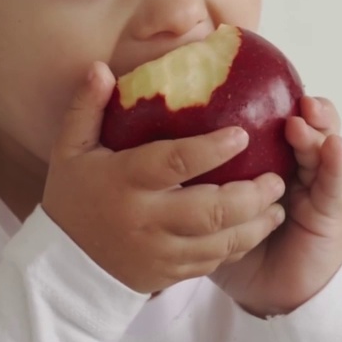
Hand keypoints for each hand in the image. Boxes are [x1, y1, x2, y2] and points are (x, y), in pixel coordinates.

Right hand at [42, 63, 287, 294]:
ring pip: (220, 243)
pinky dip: (238, 247)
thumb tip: (102, 68)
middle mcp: (147, 220)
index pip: (175, 163)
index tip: (242, 134)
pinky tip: (255, 229)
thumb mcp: (71, 149)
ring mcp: (160, 252)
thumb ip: (87, 107)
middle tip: (277, 177)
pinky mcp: (169, 274)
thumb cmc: (73, 198)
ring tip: (278, 205)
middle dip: (251, 195)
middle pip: (210, 211)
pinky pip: (212, 263)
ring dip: (255, 225)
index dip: (212, 149)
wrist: (64, 264)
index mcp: (125, 182)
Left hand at [210, 96, 341, 316]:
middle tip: (292, 96)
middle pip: (301, 129)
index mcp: (264, 161)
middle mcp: (293, 168)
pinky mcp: (330, 211)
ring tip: (305, 116)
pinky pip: (333, 184)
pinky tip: (334, 148)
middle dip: (300, 110)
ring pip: (320, 149)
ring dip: (316, 130)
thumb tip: (141, 145)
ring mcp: (314, 187)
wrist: (269, 292)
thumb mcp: (203, 209)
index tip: (256, 83)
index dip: (271, 101)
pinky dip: (335, 163)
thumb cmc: (234, 248)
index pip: (271, 122)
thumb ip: (188, 175)